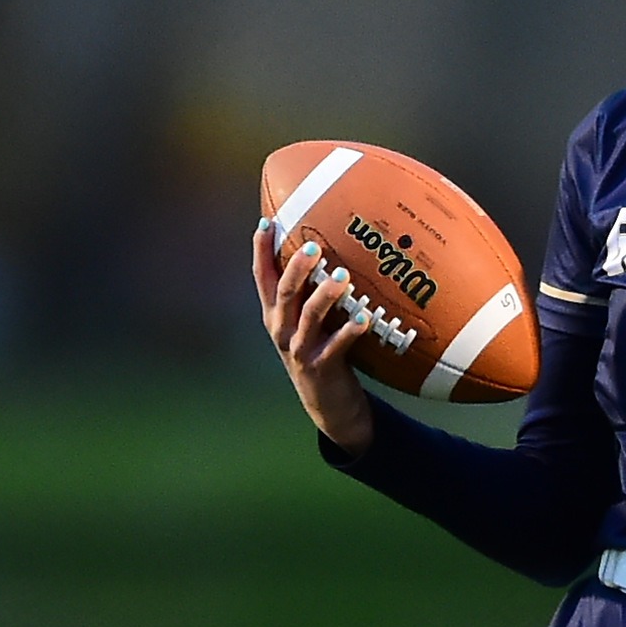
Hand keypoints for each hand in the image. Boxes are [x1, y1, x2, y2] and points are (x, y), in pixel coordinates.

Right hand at [253, 220, 376, 455]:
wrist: (327, 404)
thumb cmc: (323, 350)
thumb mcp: (311, 321)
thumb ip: (313, 290)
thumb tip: (335, 247)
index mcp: (276, 314)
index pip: (262, 277)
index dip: (261, 250)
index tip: (266, 222)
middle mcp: (281, 329)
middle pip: (284, 292)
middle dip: (297, 268)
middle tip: (314, 247)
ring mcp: (299, 349)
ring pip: (308, 317)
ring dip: (325, 295)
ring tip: (344, 277)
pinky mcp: (320, 367)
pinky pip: (335, 346)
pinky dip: (350, 331)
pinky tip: (365, 318)